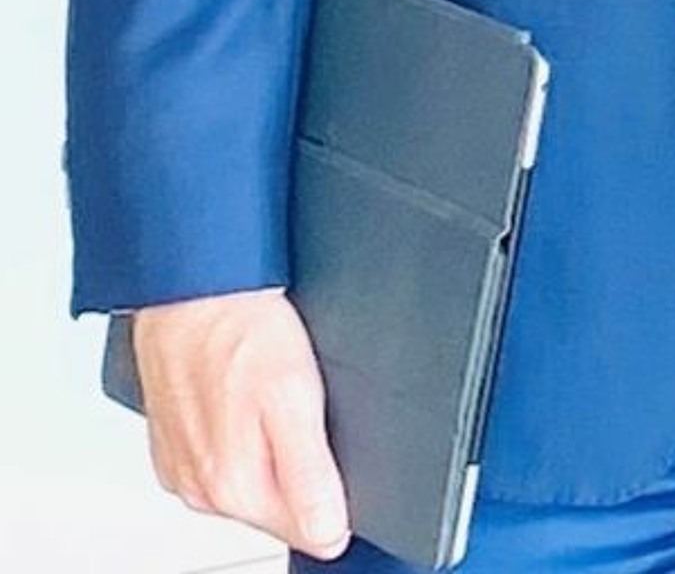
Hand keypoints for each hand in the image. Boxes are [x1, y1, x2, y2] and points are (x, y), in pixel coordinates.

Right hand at [132, 287, 349, 559]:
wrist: (190, 287)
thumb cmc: (241, 330)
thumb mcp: (294, 398)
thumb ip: (310, 474)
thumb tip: (330, 535)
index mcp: (232, 487)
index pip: (306, 531)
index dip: (340, 501)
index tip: (349, 462)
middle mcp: (201, 490)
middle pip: (282, 507)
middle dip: (310, 471)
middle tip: (316, 413)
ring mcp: (184, 469)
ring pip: (254, 482)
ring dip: (278, 452)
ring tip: (283, 398)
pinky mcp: (175, 446)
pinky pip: (226, 457)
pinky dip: (248, 435)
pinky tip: (255, 398)